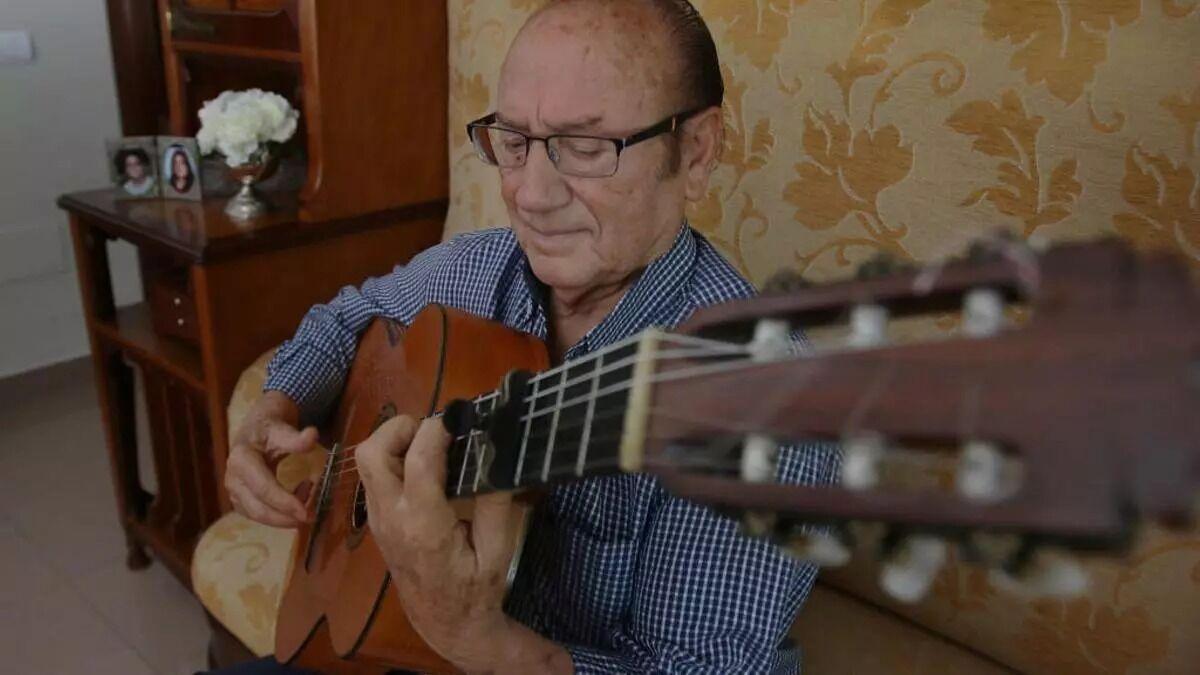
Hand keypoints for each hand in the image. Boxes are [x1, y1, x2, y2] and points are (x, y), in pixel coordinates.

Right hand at [225, 390, 316, 527]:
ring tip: (308, 504)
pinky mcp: (240, 499)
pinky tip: (296, 501)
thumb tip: (312, 435)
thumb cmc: (270, 427)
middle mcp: (233, 478)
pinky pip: (258, 514)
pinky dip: (278, 515)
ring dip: (283, 517)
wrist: (257, 427)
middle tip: (312, 517)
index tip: (306, 512)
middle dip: (285, 518)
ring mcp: (234, 491)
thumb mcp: (282, 429)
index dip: (285, 503)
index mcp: (241, 460)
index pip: (264, 489)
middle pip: (258, 508)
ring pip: (257, 515)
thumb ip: (296, 438)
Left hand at [357, 416, 571, 672]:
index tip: (462, 417)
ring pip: (366, 460)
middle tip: (438, 430)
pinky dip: (393, 456)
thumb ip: (496, 503)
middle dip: (402, 428)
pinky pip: (373, 475)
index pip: (419, 461)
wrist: (444, 623)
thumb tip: (495, 453)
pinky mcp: (376, 520)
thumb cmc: (475, 590)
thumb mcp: (498, 551)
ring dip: (394, 440)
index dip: (438, 429)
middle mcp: (392, 518)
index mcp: (424, 526)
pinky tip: (424, 465)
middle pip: (373, 452)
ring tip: (431, 444)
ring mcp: (377, 519)